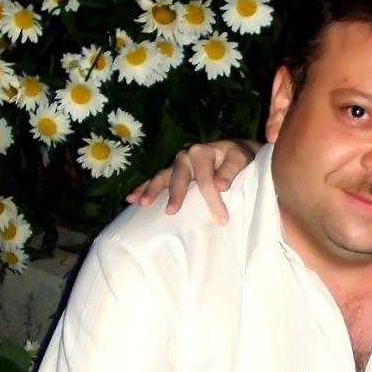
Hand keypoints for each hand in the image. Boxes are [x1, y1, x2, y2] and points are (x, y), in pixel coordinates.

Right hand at [125, 139, 258, 224]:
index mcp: (203, 152)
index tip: (221, 219)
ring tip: (142, 204)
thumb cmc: (238, 158)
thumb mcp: (240, 160)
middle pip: (179, 177)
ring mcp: (176, 164)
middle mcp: (186, 156)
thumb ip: (231, 171)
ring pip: (162, 177)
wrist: (234, 152)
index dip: (213, 200)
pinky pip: (155, 180)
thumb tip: (221, 185)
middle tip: (171, 212)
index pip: (206, 179)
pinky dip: (143, 189)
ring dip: (151, 190)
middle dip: (175, 195)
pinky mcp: (171, 172)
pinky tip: (131, 199)